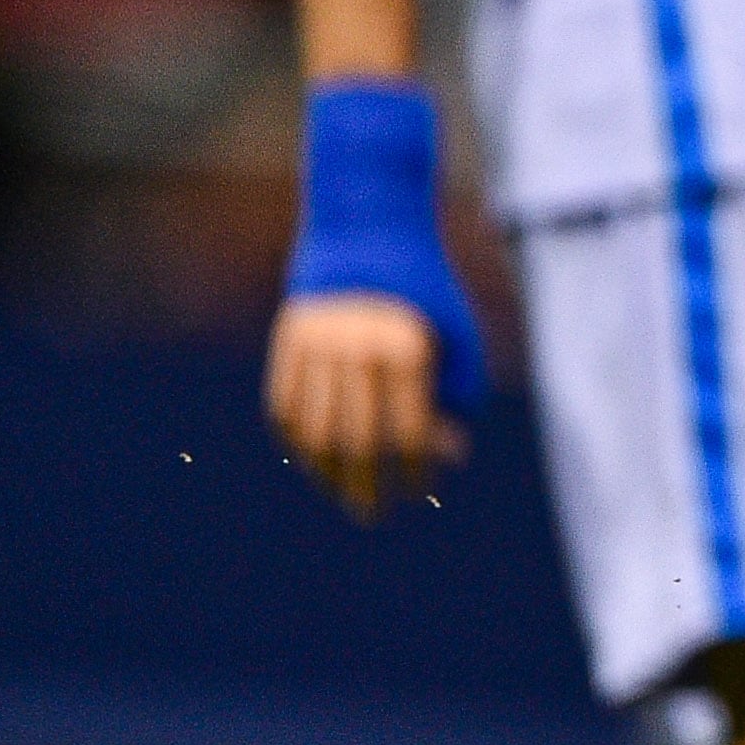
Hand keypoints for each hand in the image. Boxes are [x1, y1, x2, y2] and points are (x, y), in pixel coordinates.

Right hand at [267, 290, 469, 518]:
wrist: (370, 229)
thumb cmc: (425, 293)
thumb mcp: (458, 333)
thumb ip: (461, 393)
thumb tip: (451, 454)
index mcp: (409, 347)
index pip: (411, 432)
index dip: (417, 472)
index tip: (420, 495)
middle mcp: (359, 348)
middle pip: (359, 441)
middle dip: (368, 486)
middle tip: (375, 515)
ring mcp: (317, 345)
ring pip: (315, 431)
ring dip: (328, 473)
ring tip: (345, 494)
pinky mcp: (287, 340)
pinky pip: (284, 408)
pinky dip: (297, 443)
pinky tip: (315, 463)